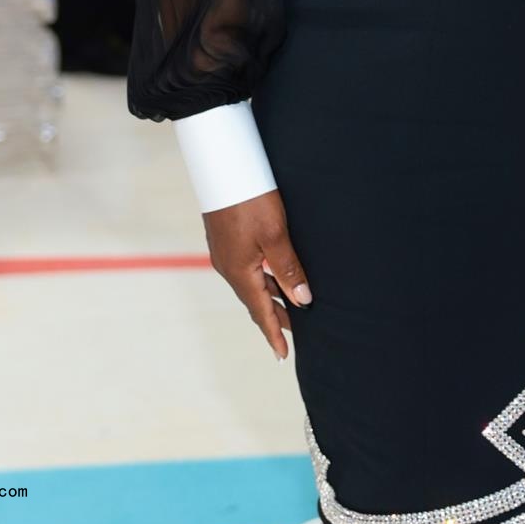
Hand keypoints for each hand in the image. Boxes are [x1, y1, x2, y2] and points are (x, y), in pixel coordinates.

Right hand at [204, 189, 311, 359]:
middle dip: (275, 317)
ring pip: (251, 284)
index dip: (274, 333)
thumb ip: (288, 269)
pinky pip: (247, 270)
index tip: (283, 355)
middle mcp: (228, 266)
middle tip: (296, 333)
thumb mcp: (275, 235)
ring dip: (270, 298)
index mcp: (239, 271)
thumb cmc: (250, 198)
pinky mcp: (226, 240)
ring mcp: (225, 253)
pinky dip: (262, 280)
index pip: (261, 311)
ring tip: (291, 307)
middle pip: (255, 300)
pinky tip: (273, 277)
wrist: (222, 168)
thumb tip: (302, 300)